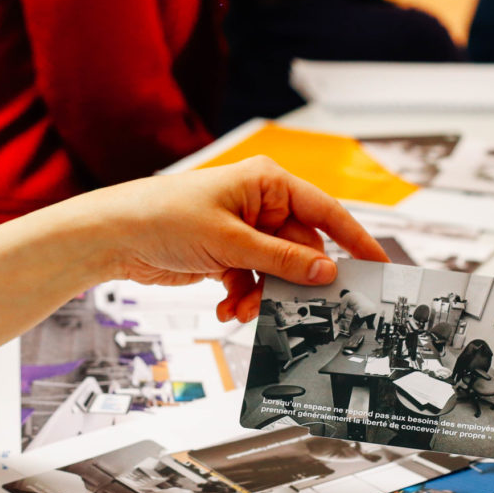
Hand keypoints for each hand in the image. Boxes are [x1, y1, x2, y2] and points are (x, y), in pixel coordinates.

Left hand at [99, 156, 389, 321]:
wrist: (115, 236)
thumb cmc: (163, 217)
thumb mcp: (230, 242)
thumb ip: (281, 259)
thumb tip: (326, 270)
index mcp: (268, 183)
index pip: (326, 211)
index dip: (355, 240)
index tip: (378, 265)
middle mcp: (260, 204)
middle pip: (301, 250)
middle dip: (292, 282)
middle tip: (290, 308)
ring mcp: (244, 230)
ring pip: (277, 272)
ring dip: (264, 296)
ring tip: (243, 309)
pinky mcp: (226, 254)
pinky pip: (253, 280)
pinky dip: (244, 297)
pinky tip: (227, 308)